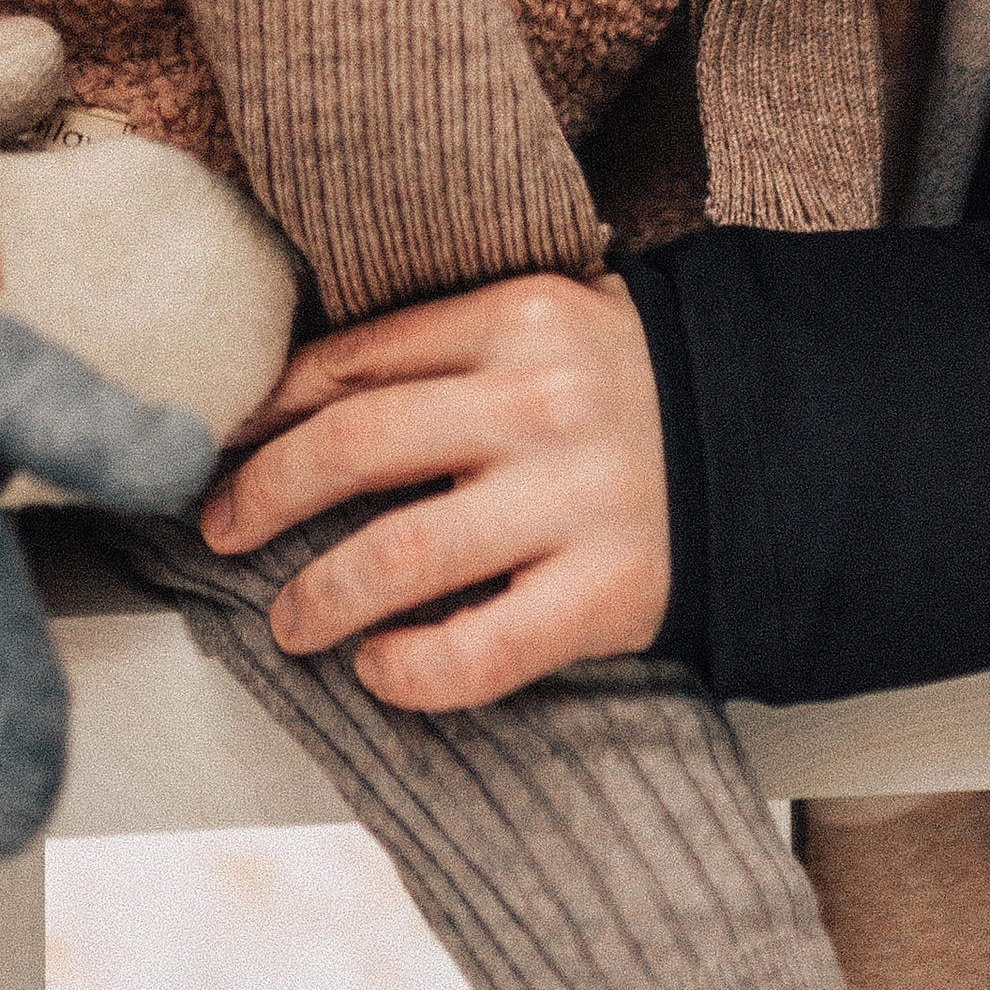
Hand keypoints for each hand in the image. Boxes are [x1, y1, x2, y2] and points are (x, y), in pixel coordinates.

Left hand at [199, 273, 668, 707]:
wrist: (768, 441)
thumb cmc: (621, 387)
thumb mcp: (536, 326)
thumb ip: (433, 348)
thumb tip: (285, 402)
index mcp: (515, 317)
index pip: (354, 361)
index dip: (268, 411)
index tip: (222, 446)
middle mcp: (539, 403)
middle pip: (354, 447)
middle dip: (263, 496)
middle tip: (221, 531)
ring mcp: (575, 500)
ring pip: (401, 555)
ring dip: (319, 596)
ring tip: (290, 620)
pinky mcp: (607, 593)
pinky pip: (481, 649)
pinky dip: (411, 671)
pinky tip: (379, 671)